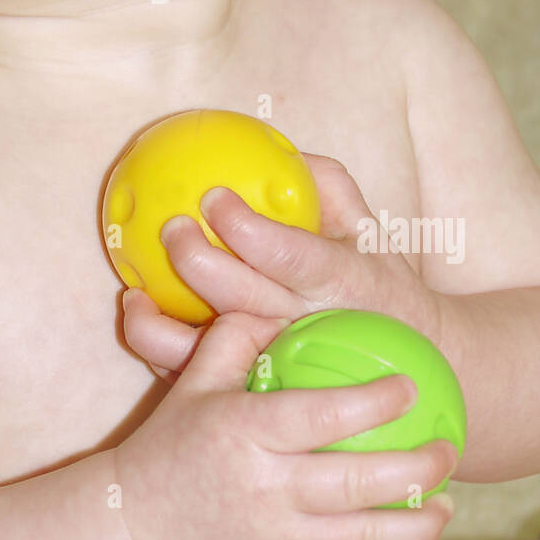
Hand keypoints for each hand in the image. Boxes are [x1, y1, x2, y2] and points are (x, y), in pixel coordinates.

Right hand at [113, 309, 457, 539]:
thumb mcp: (194, 385)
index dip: (376, 401)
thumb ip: (234, 338)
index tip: (409, 386)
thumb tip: (278, 306)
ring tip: (445, 499)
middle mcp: (267, 489)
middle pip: (362, 481)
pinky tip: (408, 538)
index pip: (325, 415)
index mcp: (245, 433)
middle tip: (446, 446)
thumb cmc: (170, 448)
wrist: (138, 531)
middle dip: (418, 466)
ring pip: (369, 538)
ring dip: (420, 522)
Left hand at [123, 155, 447, 383]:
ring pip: (209, 353)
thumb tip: (278, 149)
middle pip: (240, 298)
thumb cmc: (375, 282)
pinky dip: (159, 349)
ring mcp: (276, 364)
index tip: (214, 196)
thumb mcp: (369, 229)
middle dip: (197, 261)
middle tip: (171, 227)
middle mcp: (304, 325)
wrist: (405, 362)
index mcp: (339, 280)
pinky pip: (195, 376)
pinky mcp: (248, 389)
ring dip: (161, 325)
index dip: (247, 229)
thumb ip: (325, 185)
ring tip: (134, 292)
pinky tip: (140, 314)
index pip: (290, 255)